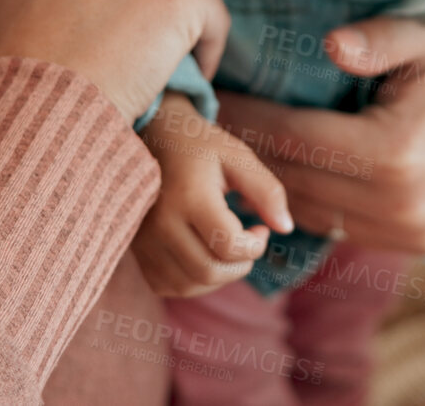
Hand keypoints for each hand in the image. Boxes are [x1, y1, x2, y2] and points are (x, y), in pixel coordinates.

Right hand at [133, 95, 295, 297]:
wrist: (149, 138)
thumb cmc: (200, 147)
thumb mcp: (239, 157)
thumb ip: (267, 191)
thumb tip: (286, 228)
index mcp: (189, 196)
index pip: (228, 246)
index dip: (255, 246)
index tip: (260, 228)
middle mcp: (161, 223)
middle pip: (210, 271)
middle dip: (241, 265)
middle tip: (247, 241)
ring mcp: (145, 240)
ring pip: (190, 285)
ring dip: (219, 276)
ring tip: (227, 248)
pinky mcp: (138, 251)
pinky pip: (169, 285)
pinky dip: (194, 280)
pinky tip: (203, 254)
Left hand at [212, 11, 424, 254]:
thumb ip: (379, 39)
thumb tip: (330, 43)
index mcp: (397, 153)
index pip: (295, 139)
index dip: (247, 119)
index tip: (210, 100)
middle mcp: (402, 203)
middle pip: (298, 180)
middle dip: (248, 153)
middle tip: (205, 126)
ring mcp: (411, 230)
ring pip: (313, 211)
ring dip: (271, 184)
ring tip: (231, 152)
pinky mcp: (418, 241)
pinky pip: (341, 226)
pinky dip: (309, 202)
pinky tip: (279, 176)